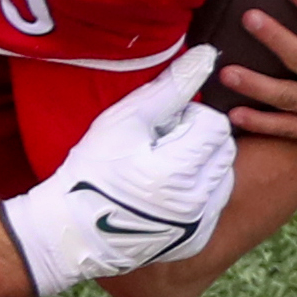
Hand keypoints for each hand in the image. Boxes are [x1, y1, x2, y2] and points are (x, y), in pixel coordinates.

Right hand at [1, 46, 238, 296]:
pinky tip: (165, 196)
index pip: (216, 125)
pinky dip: (198, 195)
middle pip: (224, 150)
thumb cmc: (93, 170)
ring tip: (162, 171)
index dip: (188, 119)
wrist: (72, 231)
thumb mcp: (126, 120)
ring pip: (223, 177)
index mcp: (182, 170)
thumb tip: (208, 55)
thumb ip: (172, 87)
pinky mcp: (196, 241)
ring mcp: (199, 225)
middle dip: (199, 142)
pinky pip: (214, 205)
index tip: (158, 129)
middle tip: (159, 148)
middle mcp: (198, 202)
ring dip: (201, 167)